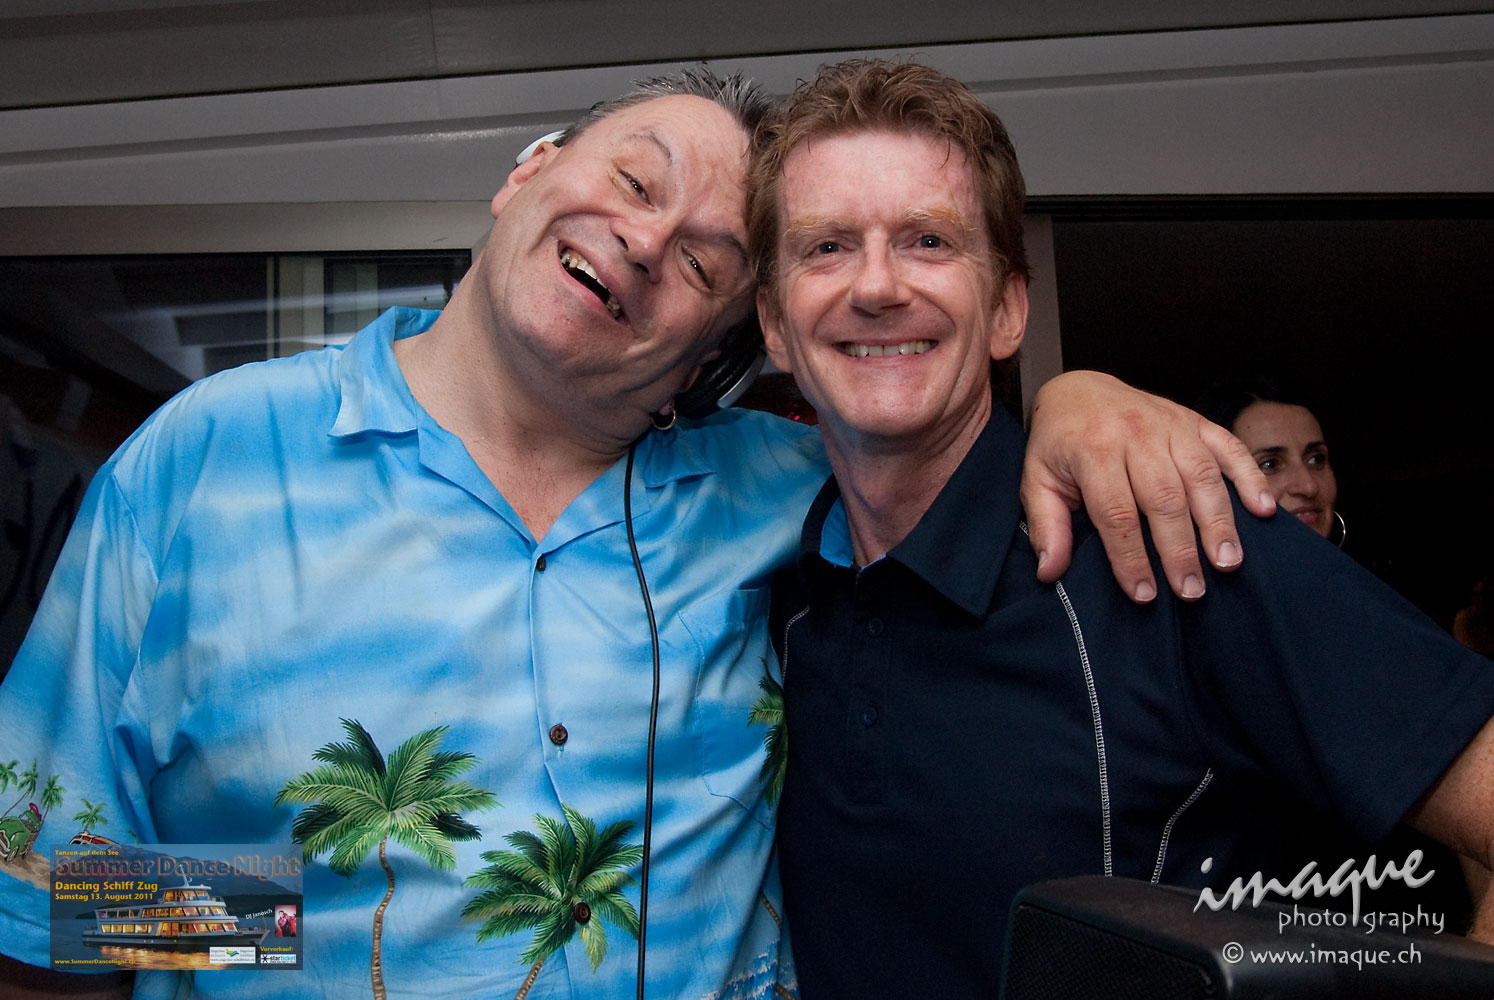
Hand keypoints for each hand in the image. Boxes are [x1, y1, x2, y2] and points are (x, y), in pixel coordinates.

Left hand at [1020, 371, 1275, 602]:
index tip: (1143, 594)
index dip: (1131, 557)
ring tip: (1227, 563)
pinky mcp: (1195, 420)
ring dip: (1218, 522)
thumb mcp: (1038, 481)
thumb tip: (1051, 573)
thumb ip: (1047, 526)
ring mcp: (1171, 424)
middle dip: (1180, 550)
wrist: (1079, 389)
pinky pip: (1229, 447)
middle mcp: (1137, 433)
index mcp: (1094, 449)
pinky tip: (1263, 510)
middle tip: (1191, 591)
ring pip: (1202, 476)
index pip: (1117, 513)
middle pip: (1165, 499)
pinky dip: (1249, 477)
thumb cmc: (1059, 444)